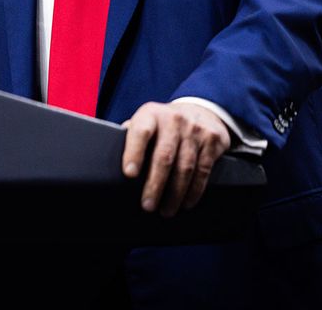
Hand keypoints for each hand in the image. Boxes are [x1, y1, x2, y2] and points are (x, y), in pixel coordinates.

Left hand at [122, 101, 230, 216]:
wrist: (201, 111)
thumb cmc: (164, 125)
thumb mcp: (147, 121)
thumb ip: (131, 136)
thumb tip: (110, 159)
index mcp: (151, 114)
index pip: (140, 132)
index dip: (134, 152)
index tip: (129, 174)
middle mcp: (173, 120)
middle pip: (164, 156)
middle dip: (155, 184)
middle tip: (147, 205)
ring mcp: (194, 130)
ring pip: (185, 167)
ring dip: (175, 193)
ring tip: (166, 210)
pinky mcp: (212, 141)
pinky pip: (203, 170)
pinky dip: (194, 191)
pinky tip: (186, 203)